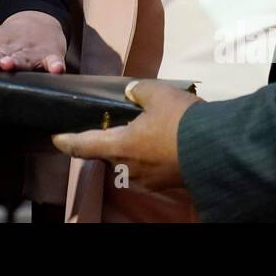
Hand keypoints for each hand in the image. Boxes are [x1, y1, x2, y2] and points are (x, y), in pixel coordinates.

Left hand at [0, 10, 65, 72]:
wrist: (38, 23)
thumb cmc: (4, 42)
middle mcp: (10, 47)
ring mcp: (30, 51)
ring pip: (23, 56)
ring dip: (16, 60)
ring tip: (9, 64)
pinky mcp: (50, 55)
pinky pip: (53, 60)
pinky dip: (55, 64)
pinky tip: (56, 69)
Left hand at [52, 80, 201, 193]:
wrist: (218, 149)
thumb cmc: (181, 120)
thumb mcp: (157, 93)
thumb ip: (137, 91)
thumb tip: (131, 93)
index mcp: (120, 146)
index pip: (82, 146)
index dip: (66, 142)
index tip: (56, 138)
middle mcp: (128, 168)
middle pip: (108, 153)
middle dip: (108, 140)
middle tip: (113, 123)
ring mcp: (148, 180)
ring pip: (130, 162)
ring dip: (133, 149)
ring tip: (145, 130)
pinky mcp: (166, 184)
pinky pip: (149, 168)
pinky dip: (150, 155)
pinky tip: (163, 142)